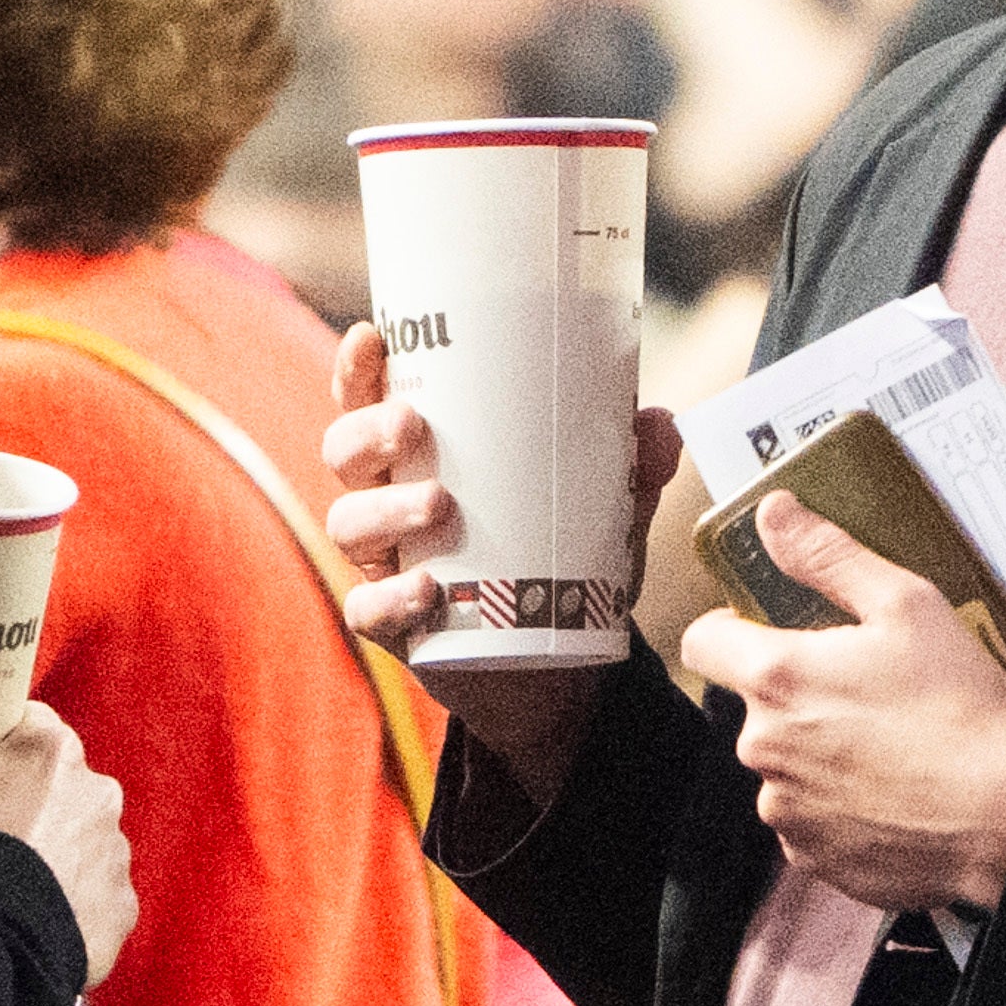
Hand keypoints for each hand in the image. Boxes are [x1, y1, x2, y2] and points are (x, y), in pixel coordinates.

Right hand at [0, 703, 136, 990]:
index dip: (0, 751)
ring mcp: (115, 853)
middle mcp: (98, 792)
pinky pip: (97, 902)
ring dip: (56, 861)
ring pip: (84, 846)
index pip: (30, 728)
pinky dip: (72, 910)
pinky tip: (34, 926)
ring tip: (10, 892)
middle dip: (34, 808)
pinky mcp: (122, 908)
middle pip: (63, 790)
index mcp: (51, 749)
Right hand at [317, 316, 669, 774]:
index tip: (372, 337)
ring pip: (347, 524)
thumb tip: (660, 423)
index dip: (358, 369)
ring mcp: (384, 565)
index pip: (369, 401)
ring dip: (385, 510)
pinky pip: (366, 611)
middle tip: (413, 425)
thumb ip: (629, 471)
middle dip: (367, 432)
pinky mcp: (392, 626)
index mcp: (419, 458)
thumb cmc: (557, 564)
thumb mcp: (601, 513)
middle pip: (345, 454)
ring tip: (439, 506)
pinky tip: (424, 591)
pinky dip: (389, 599)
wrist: (551, 669)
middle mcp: (387, 502)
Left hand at [677, 489, 1005, 917]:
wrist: (1005, 818)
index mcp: (776, 679)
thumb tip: (773, 514)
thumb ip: (830, 557)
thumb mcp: (908, 606)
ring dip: (818, 754)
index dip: (732, 629)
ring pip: (783, 767)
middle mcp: (761, 748)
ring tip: (888, 749)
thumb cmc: (960, 707)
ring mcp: (783, 811)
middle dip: (796, 696)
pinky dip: (839, 807)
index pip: (702, 642)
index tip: (775, 630)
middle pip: (754, 707)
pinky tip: (892, 796)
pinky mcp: (810, 859)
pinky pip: (808, 821)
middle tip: (868, 692)